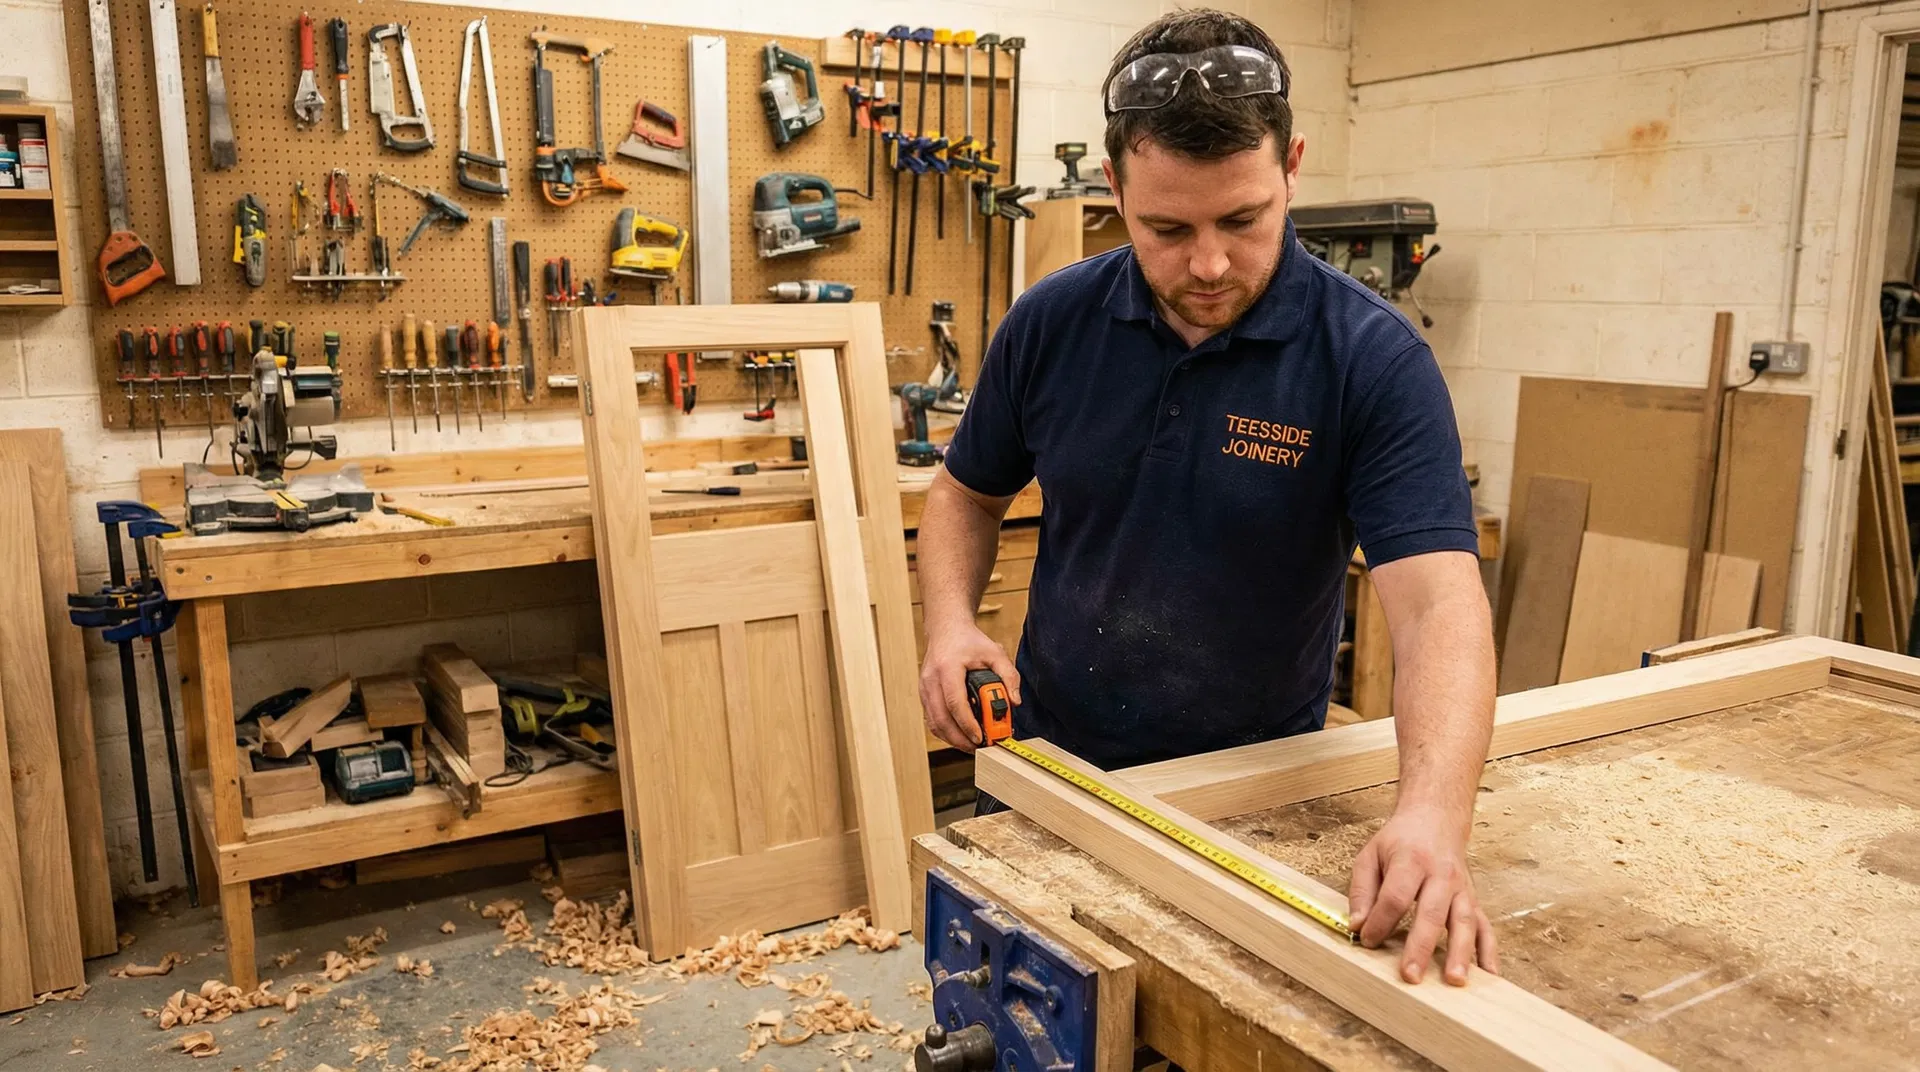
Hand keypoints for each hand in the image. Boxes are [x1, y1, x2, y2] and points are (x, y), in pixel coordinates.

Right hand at [917, 621, 1020, 752]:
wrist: (945, 630)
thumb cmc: (968, 641)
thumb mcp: (995, 652)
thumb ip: (1009, 675)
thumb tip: (1015, 702)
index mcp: (947, 667)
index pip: (954, 702)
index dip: (967, 724)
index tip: (981, 737)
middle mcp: (931, 680)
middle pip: (941, 719)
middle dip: (960, 739)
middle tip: (979, 748)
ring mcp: (924, 689)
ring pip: (934, 723)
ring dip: (952, 739)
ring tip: (972, 745)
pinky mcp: (924, 695)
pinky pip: (932, 720)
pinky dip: (945, 732)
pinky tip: (961, 736)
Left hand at [1348, 804, 1498, 984]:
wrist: (1436, 819)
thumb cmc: (1400, 841)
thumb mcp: (1370, 855)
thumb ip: (1361, 890)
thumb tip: (1356, 926)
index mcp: (1411, 861)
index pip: (1395, 896)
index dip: (1380, 921)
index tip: (1367, 941)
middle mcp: (1441, 875)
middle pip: (1432, 913)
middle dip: (1421, 946)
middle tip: (1411, 976)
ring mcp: (1462, 889)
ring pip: (1465, 922)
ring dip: (1461, 953)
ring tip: (1456, 981)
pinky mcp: (1474, 899)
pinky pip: (1485, 927)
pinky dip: (1489, 951)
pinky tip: (1489, 974)